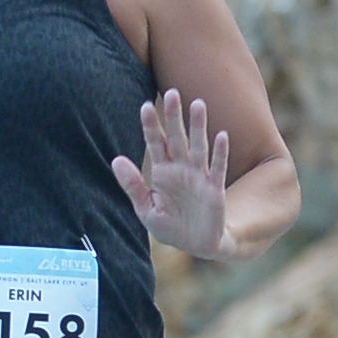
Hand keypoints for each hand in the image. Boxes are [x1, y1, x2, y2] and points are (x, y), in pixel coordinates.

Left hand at [112, 89, 230, 257]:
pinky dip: (220, 152)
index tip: (145, 107)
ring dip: (198, 126)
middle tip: (172, 92)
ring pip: (198, 147)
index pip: (155, 143)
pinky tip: (221, 135)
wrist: (195, 245)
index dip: (151, 126)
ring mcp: (199, 177)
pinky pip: (217, 168)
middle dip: (174, 116)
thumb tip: (116, 159)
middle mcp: (181, 169)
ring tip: (198, 103)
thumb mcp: (145, 209)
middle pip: (177, 137)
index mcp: (162, 172)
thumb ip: (132, 185)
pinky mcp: (215, 189)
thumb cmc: (170, 226)